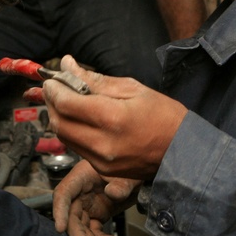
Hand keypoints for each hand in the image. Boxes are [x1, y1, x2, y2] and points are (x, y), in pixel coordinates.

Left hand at [42, 56, 187, 180]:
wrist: (184, 151)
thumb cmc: (164, 115)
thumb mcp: (132, 88)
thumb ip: (95, 80)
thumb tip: (67, 65)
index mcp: (113, 118)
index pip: (66, 103)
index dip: (54, 89)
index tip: (53, 79)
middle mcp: (103, 144)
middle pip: (58, 122)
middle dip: (51, 103)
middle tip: (55, 88)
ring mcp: (102, 161)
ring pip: (64, 137)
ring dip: (58, 117)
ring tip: (66, 101)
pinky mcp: (102, 170)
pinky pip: (76, 148)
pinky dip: (72, 132)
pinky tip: (80, 120)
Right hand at [53, 160, 139, 235]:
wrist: (140, 172)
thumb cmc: (130, 166)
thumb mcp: (129, 173)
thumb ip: (121, 184)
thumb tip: (112, 193)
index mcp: (81, 177)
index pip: (64, 194)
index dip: (59, 211)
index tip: (60, 229)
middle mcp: (80, 193)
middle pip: (71, 216)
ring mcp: (88, 205)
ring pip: (82, 227)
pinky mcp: (96, 214)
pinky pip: (94, 230)